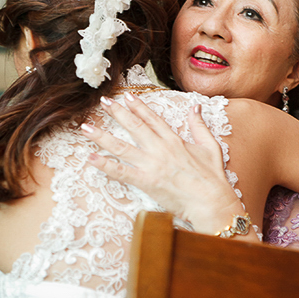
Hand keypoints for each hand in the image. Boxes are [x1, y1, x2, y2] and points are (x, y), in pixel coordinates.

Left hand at [82, 94, 243, 233]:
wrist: (211, 201)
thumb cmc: (213, 177)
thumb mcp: (210, 147)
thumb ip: (199, 125)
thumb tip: (196, 107)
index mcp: (174, 140)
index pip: (152, 118)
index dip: (138, 106)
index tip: (126, 96)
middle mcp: (160, 148)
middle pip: (134, 126)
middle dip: (117, 112)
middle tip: (103, 101)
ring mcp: (152, 165)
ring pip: (121, 147)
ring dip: (102, 136)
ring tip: (85, 127)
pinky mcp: (147, 181)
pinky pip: (121, 172)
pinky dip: (105, 165)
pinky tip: (91, 158)